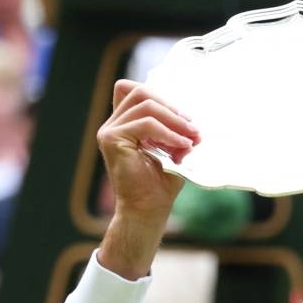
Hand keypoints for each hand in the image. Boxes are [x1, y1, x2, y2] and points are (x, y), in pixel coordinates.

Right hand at [96, 80, 199, 278]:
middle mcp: (112, 125)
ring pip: (145, 104)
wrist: (148, 210)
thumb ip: (176, 130)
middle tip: (193, 127)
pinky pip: (146, 123)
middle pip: (140, 92)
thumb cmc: (161, 185)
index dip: (161, 96)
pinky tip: (183, 145)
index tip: (185, 118)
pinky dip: (169, 133)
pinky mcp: (111, 139)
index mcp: (124, 125)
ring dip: (174, 120)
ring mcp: (109, 131)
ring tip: (192, 138)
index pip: (135, 91)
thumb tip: (193, 116)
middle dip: (172, 107)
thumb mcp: (173, 150)